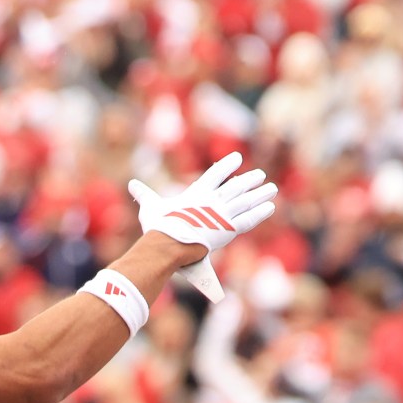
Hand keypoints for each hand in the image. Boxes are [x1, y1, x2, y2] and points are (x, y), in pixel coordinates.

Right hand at [127, 152, 279, 301]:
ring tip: (271, 188)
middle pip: (236, 186)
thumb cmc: (159, 226)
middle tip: (259, 175)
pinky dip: (260, 213)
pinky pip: (249, 219)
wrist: (169, 243)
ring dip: (260, 194)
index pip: (216, 174)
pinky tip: (270, 206)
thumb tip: (131, 184)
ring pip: (246, 200)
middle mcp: (213, 200)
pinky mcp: (229, 229)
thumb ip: (144, 195)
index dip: (227, 165)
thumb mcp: (151, 207)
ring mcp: (223, 214)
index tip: (237, 158)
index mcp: (197, 192)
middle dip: (249, 180)